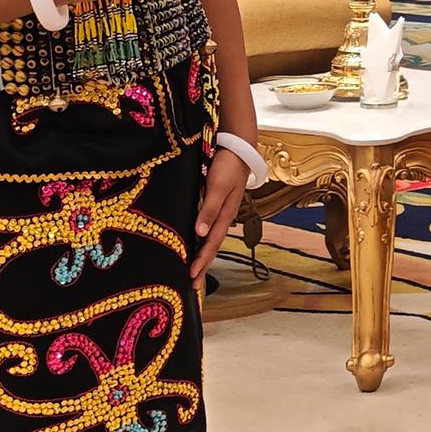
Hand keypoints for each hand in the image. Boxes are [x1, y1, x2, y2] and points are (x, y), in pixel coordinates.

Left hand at [189, 146, 250, 285]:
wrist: (239, 147)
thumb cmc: (228, 165)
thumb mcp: (218, 186)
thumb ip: (209, 208)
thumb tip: (200, 233)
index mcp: (225, 215)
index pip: (211, 244)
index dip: (201, 261)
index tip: (191, 277)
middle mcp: (223, 216)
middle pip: (212, 245)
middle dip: (203, 265)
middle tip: (193, 284)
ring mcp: (221, 210)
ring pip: (210, 238)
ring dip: (203, 254)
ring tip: (195, 269)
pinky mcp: (215, 202)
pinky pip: (208, 227)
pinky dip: (202, 239)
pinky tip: (196, 242)